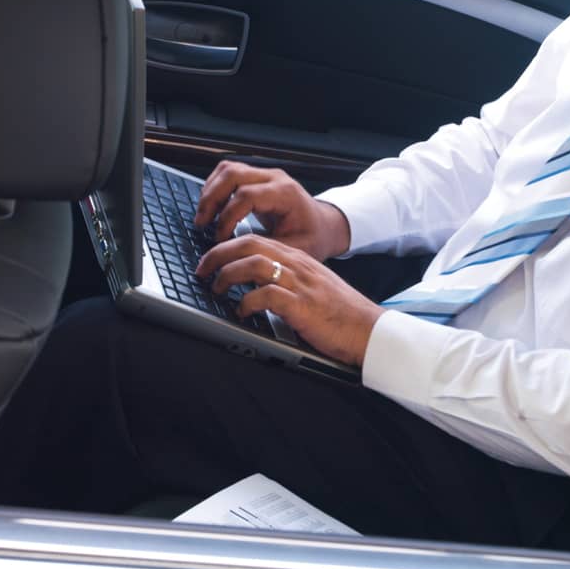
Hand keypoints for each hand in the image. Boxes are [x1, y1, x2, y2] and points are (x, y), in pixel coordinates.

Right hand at [193, 161, 350, 259]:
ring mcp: (266, 175)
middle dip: (212, 199)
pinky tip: (212, 209)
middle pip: (232, 174)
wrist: (324, 225)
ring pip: (227, 169)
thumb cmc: (313, 237)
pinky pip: (229, 172)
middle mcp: (275, 178)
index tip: (220, 238)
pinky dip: (215, 188)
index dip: (227, 217)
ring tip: (204, 217)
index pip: (246, 196)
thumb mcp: (295, 249)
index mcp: (286, 193)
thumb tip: (236, 254)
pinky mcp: (257, 178)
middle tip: (202, 224)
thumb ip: (266, 249)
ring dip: (210, 192)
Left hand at [196, 235, 383, 365]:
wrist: (368, 329)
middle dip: (217, 254)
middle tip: (202, 270)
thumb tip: (253, 286)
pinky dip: (246, 302)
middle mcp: (297, 266)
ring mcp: (299, 284)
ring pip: (254, 264)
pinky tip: (241, 312)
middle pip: (249, 244)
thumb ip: (286, 280)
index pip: (255, 239)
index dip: (226, 246)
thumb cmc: (340, 313)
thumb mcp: (311, 287)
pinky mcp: (301, 306)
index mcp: (298, 259)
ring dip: (227, 275)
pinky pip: (266, 296)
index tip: (210, 259)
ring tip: (215, 288)